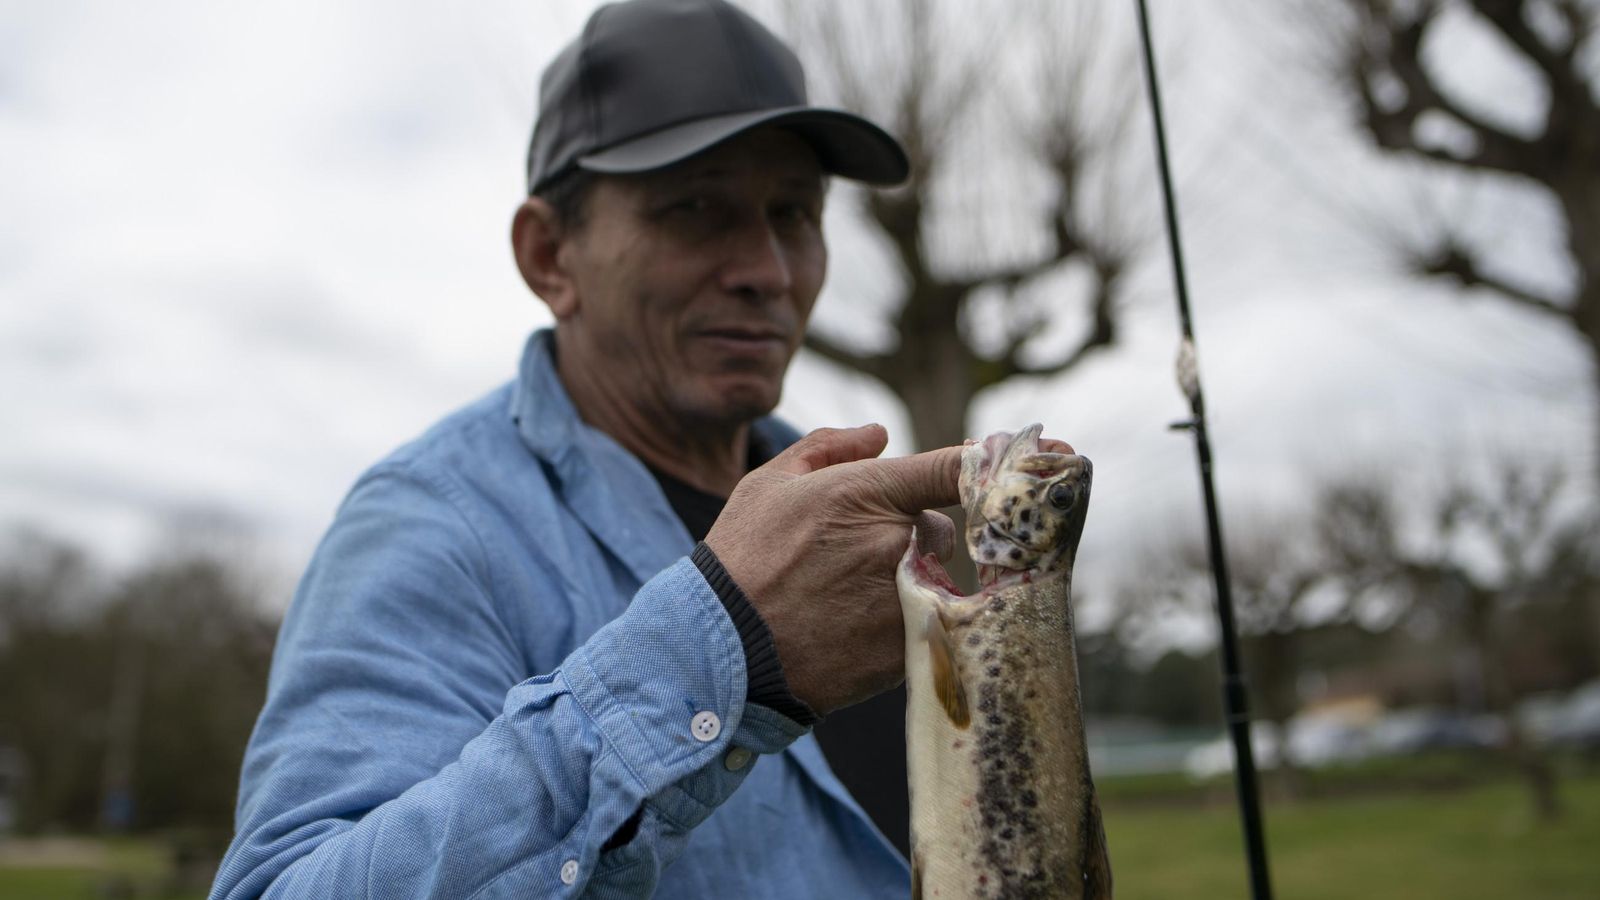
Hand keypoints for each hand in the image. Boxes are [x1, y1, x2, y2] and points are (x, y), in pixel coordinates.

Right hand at [706, 425, 958, 714]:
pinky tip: (854, 627)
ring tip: (847, 597)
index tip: (982, 469)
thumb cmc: (741, 560)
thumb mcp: (768, 484)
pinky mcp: (908, 645)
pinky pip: (925, 619)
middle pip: (938, 528)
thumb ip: (828, 448)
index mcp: (865, 492)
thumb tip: (878, 435)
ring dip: (907, 579)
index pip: (950, 469)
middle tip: (853, 556)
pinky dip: (902, 619)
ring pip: (933, 577)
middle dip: (908, 534)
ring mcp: (905, 596)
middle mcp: (895, 541)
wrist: (726, 652)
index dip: (975, 466)